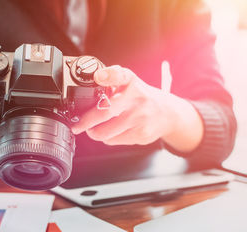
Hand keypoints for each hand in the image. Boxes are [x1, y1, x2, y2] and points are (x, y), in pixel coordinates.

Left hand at [71, 66, 185, 144]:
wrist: (168, 114)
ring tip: (94, 130)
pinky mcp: (141, 134)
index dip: (108, 75)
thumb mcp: (130, 84)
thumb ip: (111, 83)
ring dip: (95, 133)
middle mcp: (137, 99)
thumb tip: (89, 87)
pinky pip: (114, 140)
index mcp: (131, 82)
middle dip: (86, 122)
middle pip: (105, 112)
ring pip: (106, 132)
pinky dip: (108, 138)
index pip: (120, 75)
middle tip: (77, 126)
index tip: (98, 77)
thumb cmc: (142, 98)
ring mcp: (140, 118)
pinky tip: (113, 132)